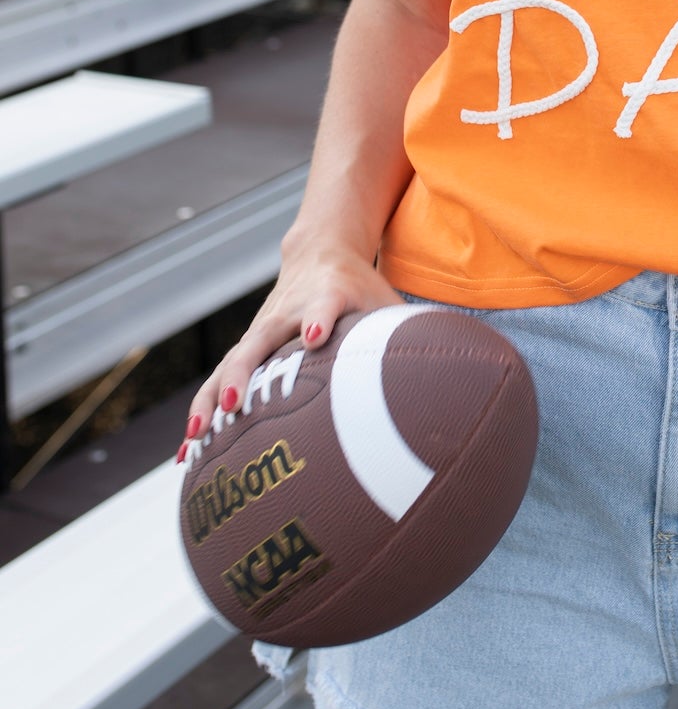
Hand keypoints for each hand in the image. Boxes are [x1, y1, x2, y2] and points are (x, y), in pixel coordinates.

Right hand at [176, 235, 406, 460]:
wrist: (319, 252)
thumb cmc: (362, 289)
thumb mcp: (387, 304)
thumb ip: (414, 336)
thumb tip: (459, 383)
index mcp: (328, 296)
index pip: (322, 307)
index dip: (317, 320)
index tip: (313, 337)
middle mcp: (288, 313)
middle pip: (261, 341)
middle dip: (245, 374)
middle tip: (235, 406)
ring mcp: (262, 331)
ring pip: (230, 366)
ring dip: (212, 401)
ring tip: (195, 440)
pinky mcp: (248, 348)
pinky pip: (220, 384)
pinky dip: (204, 415)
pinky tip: (187, 456)